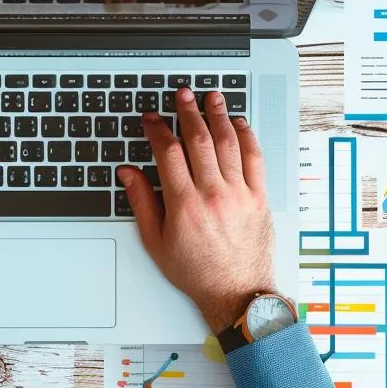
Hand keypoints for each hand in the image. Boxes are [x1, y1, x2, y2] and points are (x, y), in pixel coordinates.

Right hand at [117, 88, 274, 333]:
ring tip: (212, 97)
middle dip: (188, 112)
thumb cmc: (196, 272)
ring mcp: (239, 194)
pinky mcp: (258, 197)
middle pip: (199, 140)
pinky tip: (238, 124)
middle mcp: (212, 194)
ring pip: (228, 143)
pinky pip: (254, 158)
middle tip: (182, 95)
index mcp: (184, 204)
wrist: (235, 293)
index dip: (157, 129)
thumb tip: (128, 173)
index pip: (168, 152)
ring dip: (218, 116)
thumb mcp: (156, 242)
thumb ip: (142, 202)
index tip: (152, 118)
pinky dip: (246, 137)